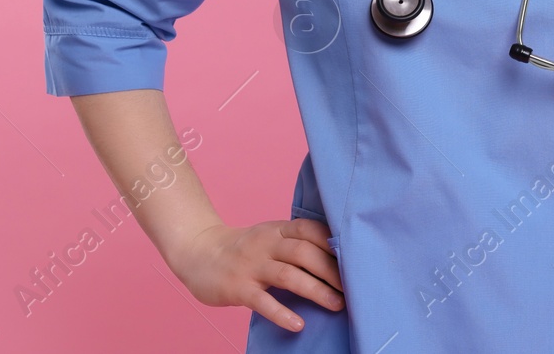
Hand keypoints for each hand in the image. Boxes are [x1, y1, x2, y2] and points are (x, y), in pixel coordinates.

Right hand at [167, 218, 343, 332]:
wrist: (198, 252)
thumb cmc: (243, 248)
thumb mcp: (269, 237)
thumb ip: (295, 243)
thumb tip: (337, 258)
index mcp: (277, 229)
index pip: (310, 230)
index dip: (333, 244)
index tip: (355, 259)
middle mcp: (266, 244)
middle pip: (305, 253)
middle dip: (332, 271)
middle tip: (353, 288)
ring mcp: (251, 265)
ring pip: (289, 275)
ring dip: (316, 290)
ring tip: (336, 305)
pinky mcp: (238, 287)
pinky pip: (263, 301)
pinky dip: (282, 313)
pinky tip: (298, 324)